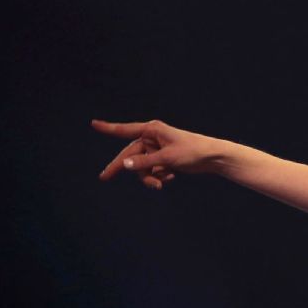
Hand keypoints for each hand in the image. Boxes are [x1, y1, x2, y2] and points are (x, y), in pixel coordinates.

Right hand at [92, 119, 219, 189]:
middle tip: (104, 178)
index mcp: (152, 130)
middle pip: (130, 154)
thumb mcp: (167, 158)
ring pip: (142, 166)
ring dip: (149, 177)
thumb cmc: (192, 152)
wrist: (213, 158)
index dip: (109, 128)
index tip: (93, 124)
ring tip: (160, 184)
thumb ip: (144, 162)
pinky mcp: (164, 159)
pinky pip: (153, 170)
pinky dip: (160, 176)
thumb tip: (123, 164)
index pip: (125, 130)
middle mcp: (152, 138)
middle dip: (123, 168)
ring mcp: (158, 149)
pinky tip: (172, 177)